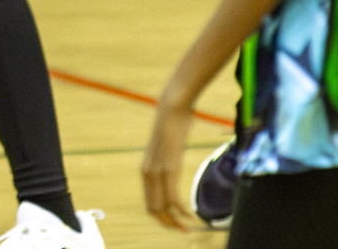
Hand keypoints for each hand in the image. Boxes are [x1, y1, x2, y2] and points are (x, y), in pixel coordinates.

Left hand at [141, 96, 200, 231]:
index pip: (150, 202)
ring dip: (175, 221)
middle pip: (153, 209)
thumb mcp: (168, 147)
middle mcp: (148, 173)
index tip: (175, 223)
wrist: (172, 107)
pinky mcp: (169, 168)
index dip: (161, 217)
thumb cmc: (173, 124)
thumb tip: (174, 163)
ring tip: (187, 228)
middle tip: (183, 231)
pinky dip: (182, 211)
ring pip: (162, 207)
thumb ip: (168, 159)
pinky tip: (191, 215)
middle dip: (168, 224)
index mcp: (146, 170)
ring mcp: (158, 172)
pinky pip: (173, 198)